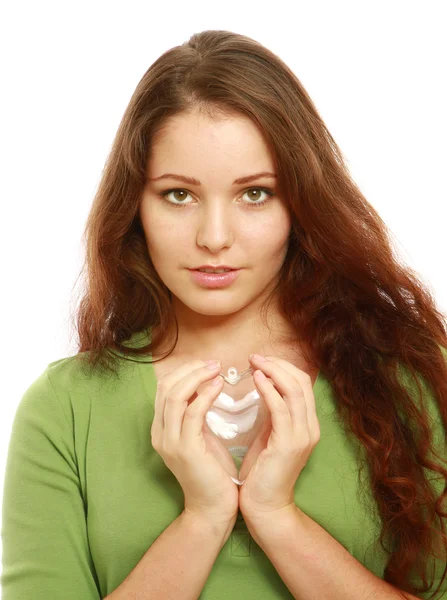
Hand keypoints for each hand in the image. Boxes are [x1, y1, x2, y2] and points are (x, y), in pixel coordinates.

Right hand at [151, 360, 238, 527]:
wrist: (213, 508)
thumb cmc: (212, 472)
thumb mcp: (201, 437)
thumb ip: (196, 414)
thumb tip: (205, 386)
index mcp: (161, 429)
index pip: (164, 389)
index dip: (185, 372)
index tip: (207, 365)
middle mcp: (160, 434)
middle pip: (166, 388)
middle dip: (191, 370)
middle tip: (214, 363)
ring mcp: (170, 442)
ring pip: (175, 396)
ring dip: (198, 377)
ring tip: (217, 370)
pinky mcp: (186, 450)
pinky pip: (193, 412)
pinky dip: (206, 395)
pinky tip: (219, 386)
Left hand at [238, 354, 319, 523]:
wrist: (265, 507)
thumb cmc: (262, 472)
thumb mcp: (269, 435)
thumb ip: (271, 413)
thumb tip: (263, 386)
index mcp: (307, 424)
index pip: (302, 384)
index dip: (282, 367)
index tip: (260, 360)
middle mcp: (310, 427)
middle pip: (301, 382)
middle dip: (278, 364)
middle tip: (256, 356)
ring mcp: (303, 435)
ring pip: (294, 390)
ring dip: (273, 371)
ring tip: (254, 362)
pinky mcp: (289, 444)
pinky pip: (281, 408)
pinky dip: (269, 389)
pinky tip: (256, 379)